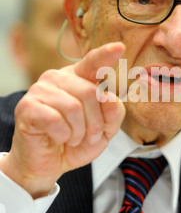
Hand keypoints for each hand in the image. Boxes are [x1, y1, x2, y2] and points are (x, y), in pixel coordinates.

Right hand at [0, 42, 125, 197]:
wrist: (48, 164)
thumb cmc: (75, 142)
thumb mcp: (104, 131)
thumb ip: (113, 114)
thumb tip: (110, 97)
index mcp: (79, 78)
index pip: (93, 62)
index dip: (106, 55)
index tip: (120, 48)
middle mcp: (59, 78)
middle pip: (91, 93)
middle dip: (96, 123)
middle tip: (89, 137)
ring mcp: (41, 89)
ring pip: (74, 108)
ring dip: (79, 132)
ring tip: (73, 139)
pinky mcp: (27, 106)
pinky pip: (55, 120)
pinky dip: (63, 135)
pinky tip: (59, 138)